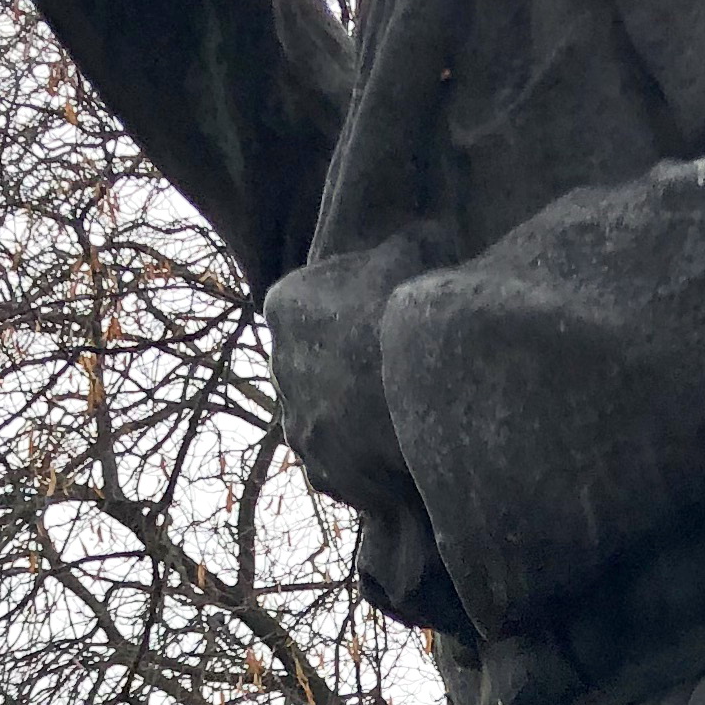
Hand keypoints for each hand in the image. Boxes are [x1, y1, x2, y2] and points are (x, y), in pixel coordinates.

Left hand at [266, 232, 443, 516]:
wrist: (420, 396)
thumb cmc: (408, 313)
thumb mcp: (413, 250)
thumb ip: (407, 242)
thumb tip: (424, 231)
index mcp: (285, 305)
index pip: (304, 304)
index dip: (345, 309)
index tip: (377, 317)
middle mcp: (280, 367)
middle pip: (311, 365)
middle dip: (342, 369)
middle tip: (388, 370)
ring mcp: (297, 426)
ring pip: (324, 419)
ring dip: (351, 419)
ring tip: (397, 417)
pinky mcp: (322, 473)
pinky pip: (341, 465)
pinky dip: (363, 462)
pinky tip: (397, 454)